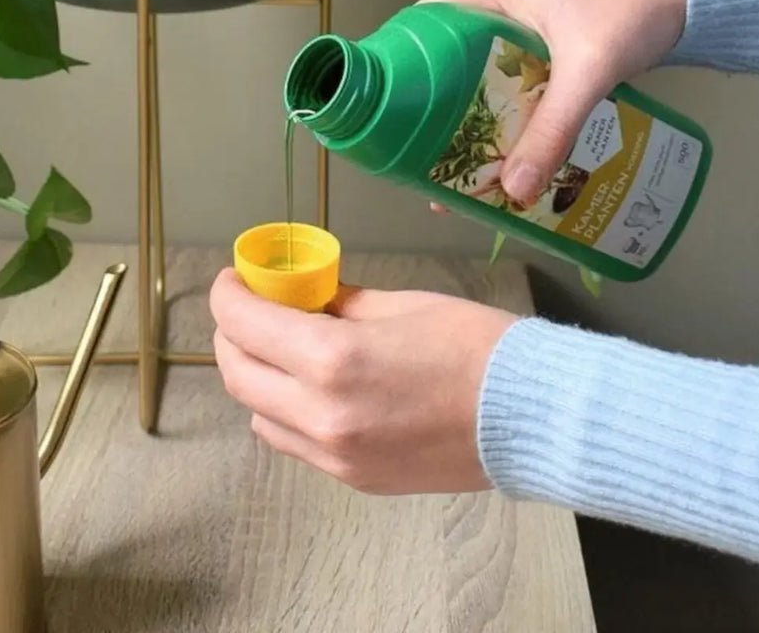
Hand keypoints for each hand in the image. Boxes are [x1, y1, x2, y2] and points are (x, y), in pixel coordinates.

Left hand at [209, 268, 516, 494]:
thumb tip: (305, 296)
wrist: (529, 415)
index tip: (234, 279)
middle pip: (237, 373)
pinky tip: (310, 387)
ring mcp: (335, 455)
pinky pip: (293, 443)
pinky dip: (284, 411)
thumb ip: (338, 301)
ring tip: (281, 348)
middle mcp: (321, 414)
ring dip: (255, 376)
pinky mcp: (354, 479)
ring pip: (258, 413)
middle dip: (233, 334)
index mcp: (332, 359)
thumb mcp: (398, 303)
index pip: (245, 323)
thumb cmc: (471, 344)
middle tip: (249, 308)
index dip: (228, 294)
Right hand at [424, 0, 686, 205]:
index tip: (392, 121)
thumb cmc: (633, 11)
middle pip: (442, 55)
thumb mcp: (588, 70)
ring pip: (472, 69)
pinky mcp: (538, 37)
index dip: (402, 72)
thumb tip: (514, 190)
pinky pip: (502, 76)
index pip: (420, 26)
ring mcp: (514, 16)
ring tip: (454, 163)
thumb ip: (553, 128)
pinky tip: (500, 147)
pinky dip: (498, 108)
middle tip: (421, 157)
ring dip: (467, 112)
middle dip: (434, 107)